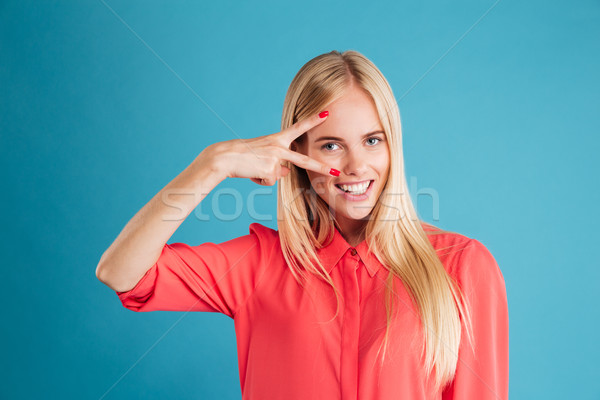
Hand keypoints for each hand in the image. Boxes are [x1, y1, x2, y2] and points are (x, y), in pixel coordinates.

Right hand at [207, 111, 336, 185]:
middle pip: (303, 161)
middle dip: (321, 168)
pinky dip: (260, 181)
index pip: (299, 127)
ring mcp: (275, 159)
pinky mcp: (270, 170)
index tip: (327, 113)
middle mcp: (279, 147)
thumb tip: (287, 172)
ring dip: (266, 175)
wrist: (224, 157)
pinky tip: (251, 172)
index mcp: (277, 139)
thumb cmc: (243, 155)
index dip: (314, 120)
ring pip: (279, 175)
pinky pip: (269, 182)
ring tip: (252, 167)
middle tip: (337, 173)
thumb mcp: (263, 155)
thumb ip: (278, 162)